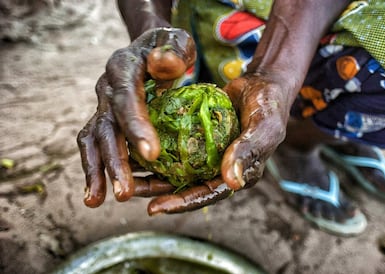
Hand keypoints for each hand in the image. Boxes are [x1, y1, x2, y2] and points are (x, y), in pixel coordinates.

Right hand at [77, 27, 195, 206]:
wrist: (147, 48)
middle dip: (114, 161)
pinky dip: (96, 169)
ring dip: (95, 171)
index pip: (128, 98)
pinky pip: (96, 145)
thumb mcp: (176, 40)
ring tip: (96, 201)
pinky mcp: (105, 119)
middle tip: (124, 193)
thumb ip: (173, 50)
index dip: (136, 125)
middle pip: (106, 126)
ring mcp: (103, 106)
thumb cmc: (167, 48)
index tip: (151, 154)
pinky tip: (98, 194)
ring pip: (93, 140)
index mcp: (123, 68)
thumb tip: (165, 65)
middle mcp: (107, 89)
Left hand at [138, 73, 292, 214]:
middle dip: (158, 191)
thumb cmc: (269, 106)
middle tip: (131, 190)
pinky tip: (137, 144)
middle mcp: (220, 168)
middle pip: (186, 186)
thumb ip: (248, 152)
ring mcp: (209, 153)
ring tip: (127, 172)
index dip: (183, 203)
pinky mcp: (199, 137)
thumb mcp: (264, 127)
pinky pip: (177, 145)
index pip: (208, 194)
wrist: (263, 84)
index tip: (155, 208)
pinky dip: (159, 147)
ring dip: (153, 171)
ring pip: (177, 168)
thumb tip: (233, 182)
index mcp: (238, 174)